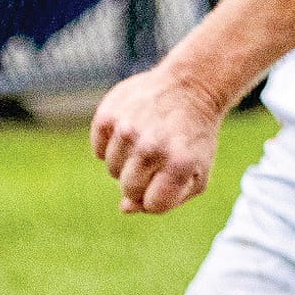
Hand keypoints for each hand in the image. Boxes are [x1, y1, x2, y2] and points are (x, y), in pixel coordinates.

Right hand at [92, 67, 221, 214]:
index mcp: (179, 165)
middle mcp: (152, 147)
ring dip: (126, 162)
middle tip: (158, 158)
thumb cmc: (194, 138)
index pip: (151, 204)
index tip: (167, 178)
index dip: (157, 195)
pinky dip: (110, 145)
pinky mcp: (108, 115)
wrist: (190, 87)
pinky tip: (131, 130)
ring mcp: (127, 130)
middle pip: (129, 189)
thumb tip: (124, 207)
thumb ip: (166, 200)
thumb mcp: (196, 174)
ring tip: (146, 141)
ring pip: (112, 169)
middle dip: (141, 180)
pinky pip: (98, 149)